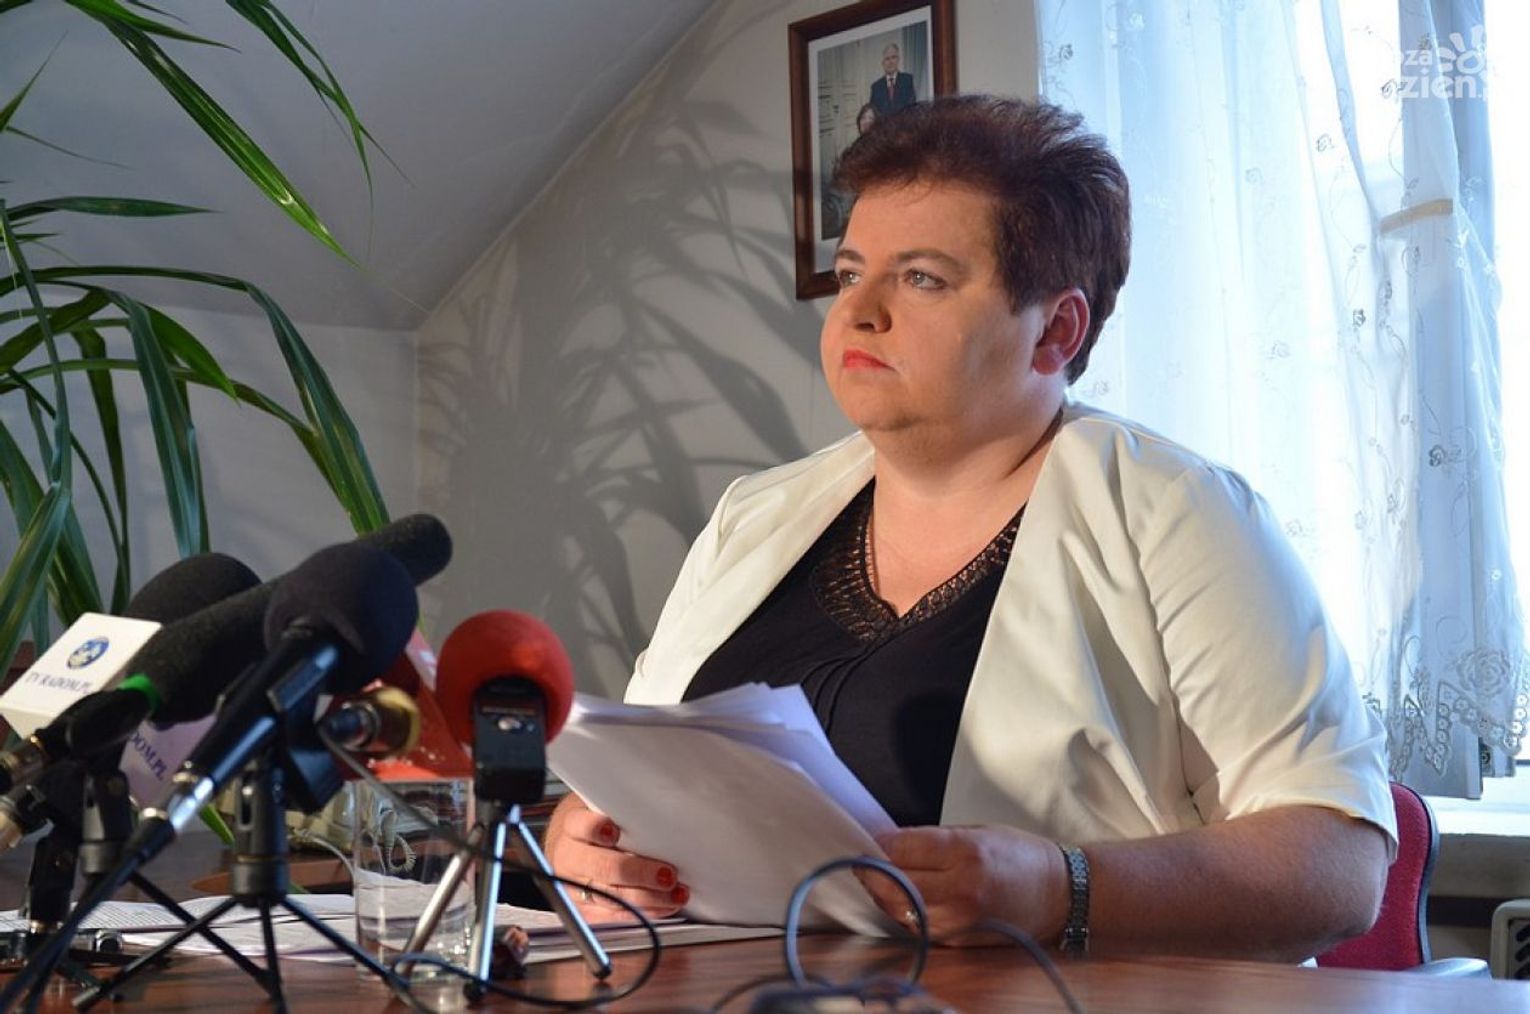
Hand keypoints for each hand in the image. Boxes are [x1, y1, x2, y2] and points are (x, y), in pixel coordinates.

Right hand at [543, 793, 689, 919]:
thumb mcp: (602, 808)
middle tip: (667, 874)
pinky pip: (617, 917)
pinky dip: (645, 912)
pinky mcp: (586, 910)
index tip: (615, 832)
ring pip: (612, 897)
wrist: (571, 848)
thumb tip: (664, 812)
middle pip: (603, 868)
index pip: (581, 826)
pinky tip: (665, 905)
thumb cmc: (596, 825)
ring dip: (649, 898)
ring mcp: (575, 888)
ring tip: (675, 893)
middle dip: (638, 873)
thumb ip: (624, 811)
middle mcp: (571, 858)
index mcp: (573, 827)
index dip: (597, 829)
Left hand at [858, 825, 1068, 945]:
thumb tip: (889, 843)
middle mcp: (962, 889)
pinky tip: (902, 898)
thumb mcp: (977, 831)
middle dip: (873, 871)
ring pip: (899, 911)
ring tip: (880, 879)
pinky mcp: (960, 940)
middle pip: (895, 883)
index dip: (879, 844)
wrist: (1060, 895)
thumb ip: (931, 839)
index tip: (870, 840)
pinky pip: (917, 927)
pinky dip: (903, 912)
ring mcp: (960, 920)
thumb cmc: (1020, 857)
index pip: (902, 849)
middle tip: (864, 861)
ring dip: (884, 895)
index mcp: (967, 853)